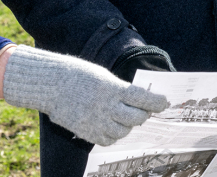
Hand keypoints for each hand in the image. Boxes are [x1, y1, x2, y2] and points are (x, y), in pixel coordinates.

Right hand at [1, 45, 168, 144]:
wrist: (52, 84)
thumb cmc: (78, 75)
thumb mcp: (104, 77)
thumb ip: (120, 89)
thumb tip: (137, 99)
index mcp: (113, 89)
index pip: (143, 99)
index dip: (157, 102)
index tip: (164, 102)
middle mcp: (107, 107)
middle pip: (136, 118)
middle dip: (144, 114)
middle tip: (145, 110)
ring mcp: (97, 122)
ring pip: (123, 132)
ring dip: (128, 125)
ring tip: (125, 117)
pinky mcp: (87, 132)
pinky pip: (108, 140)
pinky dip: (113, 134)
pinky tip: (111, 125)